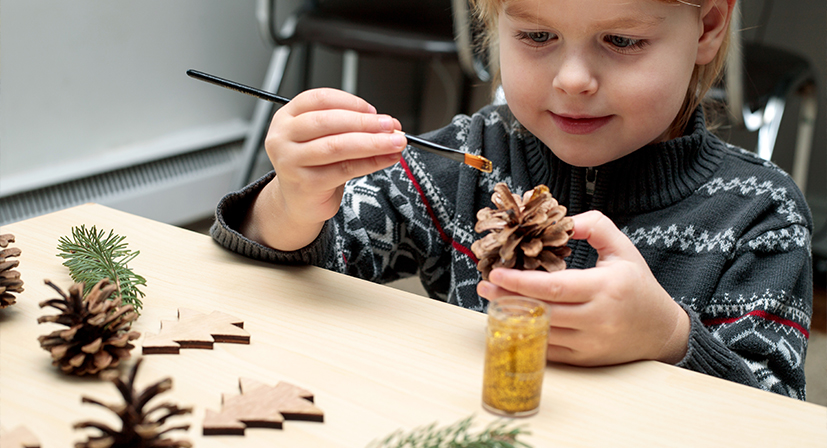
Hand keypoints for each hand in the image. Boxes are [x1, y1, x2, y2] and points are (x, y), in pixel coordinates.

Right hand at [243, 88, 405, 249]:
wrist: (299, 203)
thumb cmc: (314, 166)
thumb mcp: (324, 139)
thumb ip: (348, 128)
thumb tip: (386, 124)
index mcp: (286, 117)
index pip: (319, 99)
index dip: (350, 102)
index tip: (374, 111)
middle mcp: (283, 137)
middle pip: (329, 122)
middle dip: (365, 123)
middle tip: (390, 125)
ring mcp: (291, 162)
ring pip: (338, 146)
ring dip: (373, 142)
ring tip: (395, 142)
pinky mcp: (306, 184)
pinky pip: (345, 169)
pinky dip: (371, 162)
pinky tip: (387, 158)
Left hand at [477, 210, 689, 365]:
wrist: (662, 330)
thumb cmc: (638, 285)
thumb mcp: (622, 249)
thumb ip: (595, 226)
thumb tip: (563, 219)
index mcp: (606, 287)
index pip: (555, 287)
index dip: (521, 281)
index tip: (496, 272)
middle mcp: (598, 318)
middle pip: (542, 311)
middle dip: (507, 298)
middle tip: (484, 285)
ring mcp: (591, 342)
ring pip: (542, 333)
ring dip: (513, 318)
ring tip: (493, 300)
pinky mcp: (586, 359)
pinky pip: (549, 350)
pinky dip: (528, 336)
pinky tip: (512, 322)